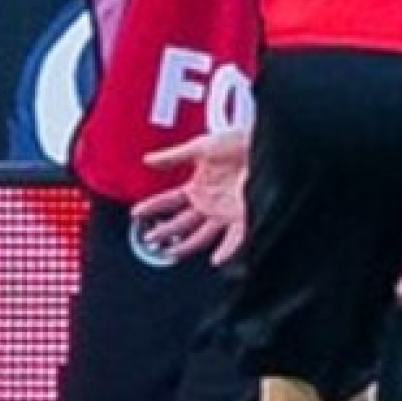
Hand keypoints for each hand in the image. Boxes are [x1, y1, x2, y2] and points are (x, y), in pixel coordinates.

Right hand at [133, 123, 249, 262]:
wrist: (265, 142)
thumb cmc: (235, 141)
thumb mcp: (200, 147)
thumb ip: (173, 157)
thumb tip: (148, 160)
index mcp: (197, 188)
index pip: (169, 202)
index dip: (152, 207)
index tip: (136, 214)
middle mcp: (209, 204)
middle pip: (182, 224)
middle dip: (165, 231)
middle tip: (151, 239)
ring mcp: (225, 213)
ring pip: (202, 236)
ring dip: (187, 245)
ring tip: (172, 253)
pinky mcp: (243, 217)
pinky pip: (234, 239)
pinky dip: (226, 251)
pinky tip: (216, 259)